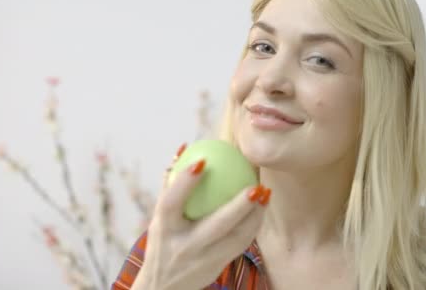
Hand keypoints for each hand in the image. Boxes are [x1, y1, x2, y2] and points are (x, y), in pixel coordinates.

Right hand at [134, 157, 269, 289]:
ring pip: (236, 238)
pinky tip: (262, 208)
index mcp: (164, 228)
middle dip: (238, 207)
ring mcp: (202, 260)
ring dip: (254, 216)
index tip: (203, 160)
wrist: (164, 288)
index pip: (171, 203)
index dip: (185, 182)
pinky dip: (253, 225)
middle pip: (215, 225)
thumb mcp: (159, 218)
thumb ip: (170, 185)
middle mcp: (183, 245)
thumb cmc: (163, 241)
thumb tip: (184, 149)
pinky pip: (241, 244)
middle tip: (256, 186)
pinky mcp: (217, 267)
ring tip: (266, 193)